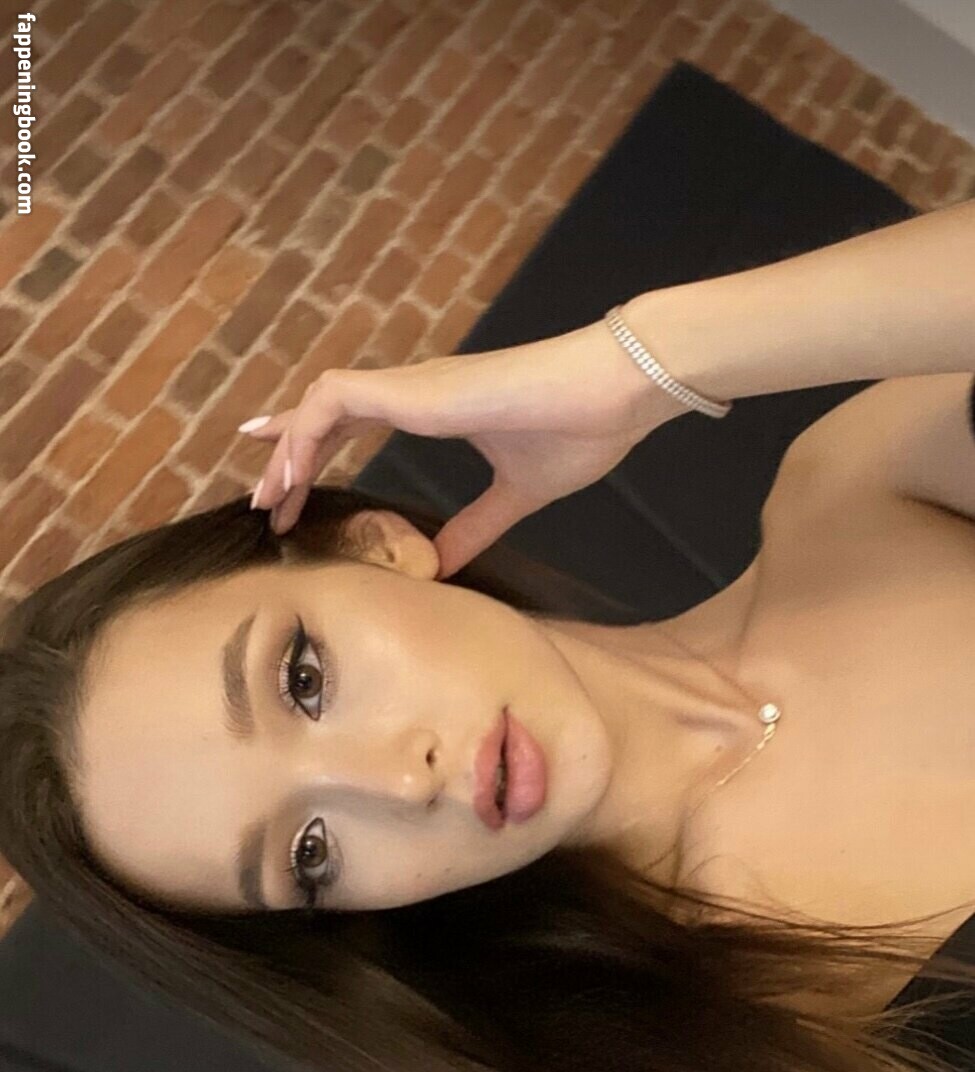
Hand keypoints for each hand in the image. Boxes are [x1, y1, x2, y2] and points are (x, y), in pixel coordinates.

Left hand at [241, 319, 693, 577]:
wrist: (611, 393)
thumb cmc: (578, 430)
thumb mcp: (517, 495)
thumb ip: (476, 527)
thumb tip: (444, 567)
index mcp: (436, 410)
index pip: (356, 420)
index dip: (314, 447)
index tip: (283, 484)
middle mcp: (414, 392)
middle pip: (326, 413)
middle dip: (287, 454)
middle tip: (262, 500)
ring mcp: (411, 386)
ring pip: (321, 404)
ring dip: (288, 447)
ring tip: (267, 496)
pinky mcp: (413, 388)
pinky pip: (333, 400)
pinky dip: (304, 432)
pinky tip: (290, 472)